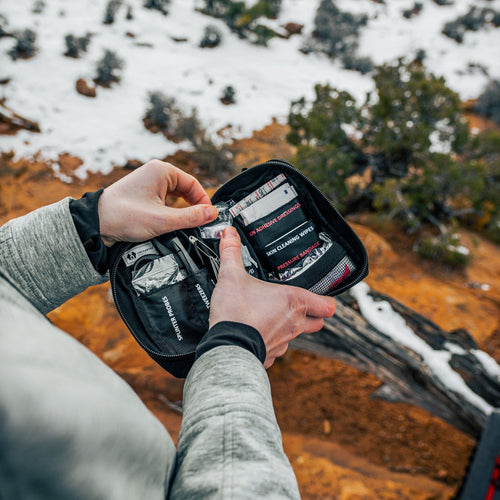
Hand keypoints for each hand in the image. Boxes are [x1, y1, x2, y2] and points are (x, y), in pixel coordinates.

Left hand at [98, 160, 217, 245]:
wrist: (94, 224)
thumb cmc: (123, 216)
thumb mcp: (163, 219)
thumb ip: (191, 217)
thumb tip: (212, 214)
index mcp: (161, 170)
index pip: (193, 184)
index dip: (203, 202)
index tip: (207, 218)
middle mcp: (155, 173)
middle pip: (186, 190)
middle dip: (193, 207)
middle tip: (198, 224)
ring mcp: (148, 184)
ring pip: (176, 197)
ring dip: (181, 211)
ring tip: (182, 226)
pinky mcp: (143, 195)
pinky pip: (165, 202)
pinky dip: (170, 212)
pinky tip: (169, 224)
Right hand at [209, 227, 335, 368]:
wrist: (226, 347)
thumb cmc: (236, 313)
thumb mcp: (231, 276)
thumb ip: (231, 252)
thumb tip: (229, 233)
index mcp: (294, 301)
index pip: (328, 305)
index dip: (326, 300)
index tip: (320, 295)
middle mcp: (294, 323)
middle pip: (318, 322)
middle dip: (313, 315)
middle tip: (297, 305)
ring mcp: (284, 342)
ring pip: (297, 335)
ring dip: (289, 326)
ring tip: (271, 316)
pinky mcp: (271, 355)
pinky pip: (277, 347)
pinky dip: (271, 340)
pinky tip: (256, 332)